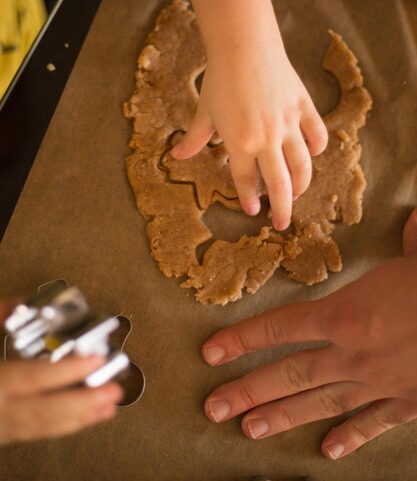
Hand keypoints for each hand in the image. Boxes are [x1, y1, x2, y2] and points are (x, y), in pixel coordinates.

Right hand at [0, 301, 122, 444]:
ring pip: (38, 428)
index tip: (95, 361)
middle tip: (113, 393)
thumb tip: (20, 301)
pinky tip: (80, 418)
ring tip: (106, 408)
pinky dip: (59, 427)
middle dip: (82, 405)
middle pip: (41, 413)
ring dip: (76, 420)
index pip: (30, 378)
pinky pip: (30, 433)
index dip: (66, 371)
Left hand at [172, 33, 326, 229]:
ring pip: (303, 166)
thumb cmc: (221, 79)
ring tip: (296, 196)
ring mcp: (288, 124)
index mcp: (240, 142)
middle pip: (279, 184)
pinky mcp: (304, 108)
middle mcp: (267, 139)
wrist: (244, 46)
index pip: (246, 181)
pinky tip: (310, 156)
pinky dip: (316, 150)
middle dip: (281, 209)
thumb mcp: (204, 112)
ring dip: (301, 186)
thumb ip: (194, 138)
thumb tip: (176, 157)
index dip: (249, 199)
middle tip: (282, 224)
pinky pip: (318, 136)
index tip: (253, 212)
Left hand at [202, 208, 416, 458]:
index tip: (211, 353)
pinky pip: (372, 423)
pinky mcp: (406, 401)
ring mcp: (378, 381)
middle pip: (289, 374)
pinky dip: (349, 437)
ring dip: (282, 417)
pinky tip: (327, 451)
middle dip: (248, 391)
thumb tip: (413, 220)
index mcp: (347, 312)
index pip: (280, 326)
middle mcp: (353, 352)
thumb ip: (406, 239)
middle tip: (213, 408)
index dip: (242, 340)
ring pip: (320, 403)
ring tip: (248, 430)